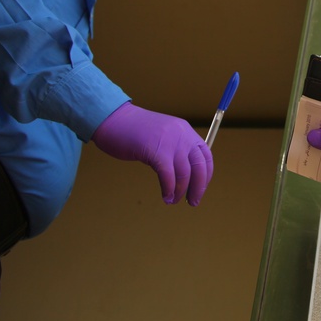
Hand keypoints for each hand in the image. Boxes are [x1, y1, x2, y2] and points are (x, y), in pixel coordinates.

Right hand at [91, 101, 213, 205]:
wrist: (114, 119)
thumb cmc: (134, 131)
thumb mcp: (163, 135)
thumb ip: (175, 149)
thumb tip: (185, 176)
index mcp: (185, 130)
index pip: (206, 156)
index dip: (205, 176)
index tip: (200, 189)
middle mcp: (182, 135)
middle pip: (199, 167)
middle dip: (198, 188)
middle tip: (193, 201)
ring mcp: (170, 142)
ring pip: (184, 174)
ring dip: (180, 191)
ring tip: (173, 200)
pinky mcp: (155, 150)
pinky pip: (168, 176)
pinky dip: (168, 189)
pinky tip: (165, 196)